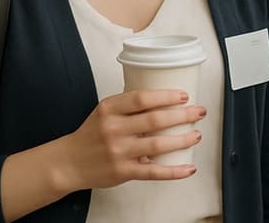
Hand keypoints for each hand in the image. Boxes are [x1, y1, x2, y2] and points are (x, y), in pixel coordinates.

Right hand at [58, 89, 204, 189]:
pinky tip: (188, 168)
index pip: (141, 98)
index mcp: (109, 109)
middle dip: (183, 115)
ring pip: (157, 145)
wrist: (69, 163)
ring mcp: (119, 152)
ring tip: (196, 135)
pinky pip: (153, 172)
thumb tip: (165, 95)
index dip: (166, 96)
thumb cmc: (92, 134)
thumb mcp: (105, 111)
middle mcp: (114, 129)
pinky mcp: (123, 172)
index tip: (184, 96)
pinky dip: (174, 171)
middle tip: (199, 112)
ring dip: (182, 140)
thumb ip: (129, 104)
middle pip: (155, 120)